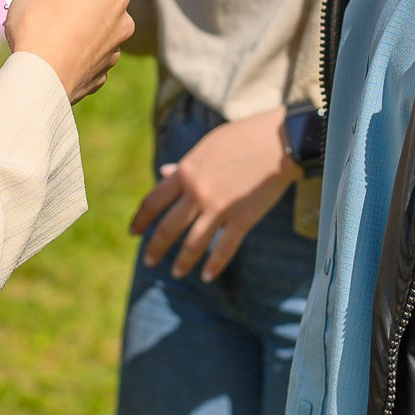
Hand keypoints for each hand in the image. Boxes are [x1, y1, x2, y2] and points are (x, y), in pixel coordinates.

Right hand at [5, 0, 132, 101]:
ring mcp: (113, 49)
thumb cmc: (40, 28)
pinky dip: (69, 38)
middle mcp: (123, 19)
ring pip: (89, 21)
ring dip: (68, 12)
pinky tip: (48, 38)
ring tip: (40, 9)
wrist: (40, 82)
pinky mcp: (99, 73)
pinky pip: (84, 47)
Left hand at [132, 108, 297, 280]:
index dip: (141, 219)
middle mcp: (197, 192)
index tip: (133, 232)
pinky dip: (214, 265)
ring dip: (182, 261)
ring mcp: (219, 208)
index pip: (154, 200)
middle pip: (168, 227)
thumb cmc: (244, 138)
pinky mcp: (243, 219)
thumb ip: (186, 164)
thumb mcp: (208, 146)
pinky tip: (207, 276)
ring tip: (176, 273)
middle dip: (156, 247)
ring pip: (193, 243)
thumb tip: (164, 172)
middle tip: (148, 260)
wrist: (280, 140)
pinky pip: (224, 249)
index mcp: (187, 172)